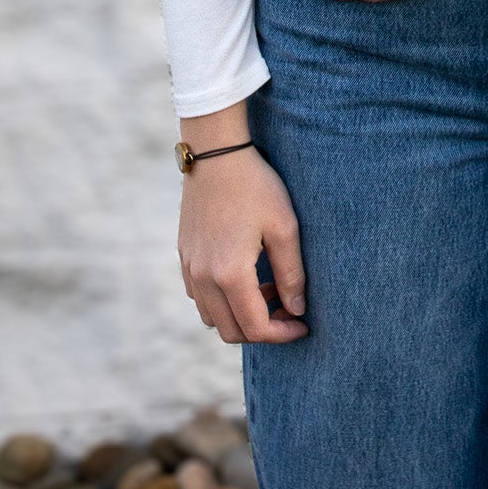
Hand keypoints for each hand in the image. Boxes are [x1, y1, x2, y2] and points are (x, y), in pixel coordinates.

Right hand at [178, 143, 308, 344]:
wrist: (216, 154)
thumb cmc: (256, 187)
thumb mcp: (285, 228)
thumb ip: (292, 275)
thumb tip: (297, 310)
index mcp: (229, 274)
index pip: (255, 328)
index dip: (282, 334)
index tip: (303, 325)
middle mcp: (203, 278)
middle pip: (232, 331)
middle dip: (263, 329)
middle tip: (288, 308)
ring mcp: (189, 268)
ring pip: (213, 317)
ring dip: (241, 315)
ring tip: (269, 287)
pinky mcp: (184, 256)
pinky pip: (201, 297)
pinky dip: (223, 300)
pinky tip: (246, 275)